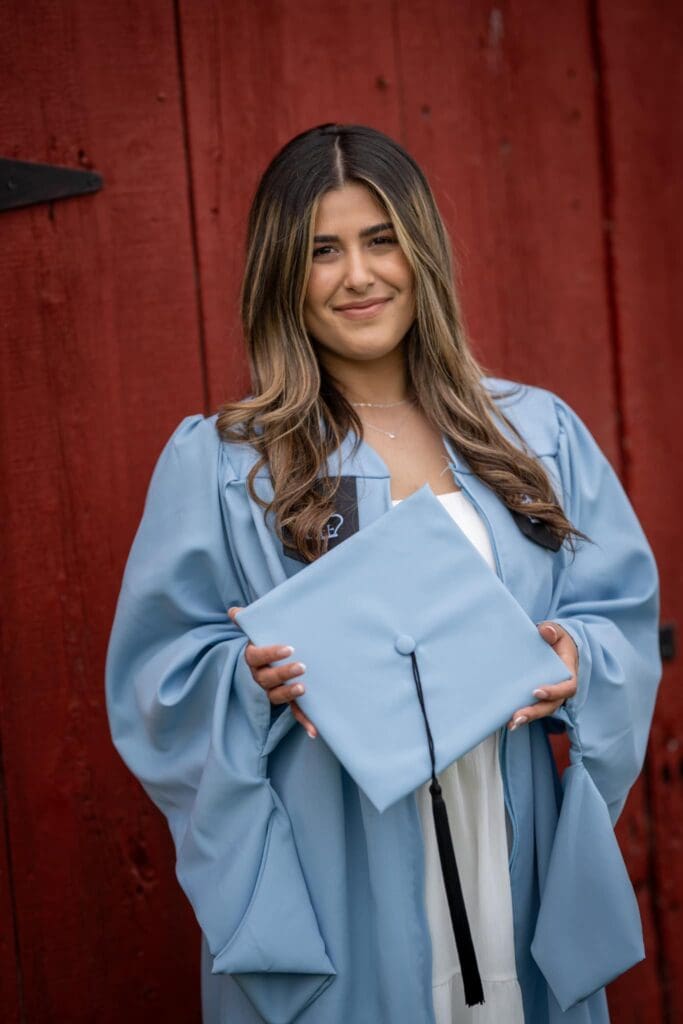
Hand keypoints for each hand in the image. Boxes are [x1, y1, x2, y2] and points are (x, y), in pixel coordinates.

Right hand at [227, 607, 317, 738]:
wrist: (268, 663)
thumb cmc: (265, 644)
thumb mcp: (257, 632)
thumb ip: (248, 622)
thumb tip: (234, 612)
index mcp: (252, 660)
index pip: (257, 657)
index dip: (271, 653)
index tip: (289, 648)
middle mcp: (259, 678)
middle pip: (268, 678)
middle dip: (284, 673)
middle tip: (302, 666)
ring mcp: (271, 691)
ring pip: (277, 696)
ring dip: (290, 694)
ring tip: (304, 688)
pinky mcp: (285, 702)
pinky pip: (293, 712)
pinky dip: (303, 722)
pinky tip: (314, 731)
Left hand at [507, 621, 577, 730]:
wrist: (553, 645)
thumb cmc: (556, 639)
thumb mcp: (556, 631)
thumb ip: (552, 630)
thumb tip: (546, 632)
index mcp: (568, 673)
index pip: (567, 687)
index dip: (554, 692)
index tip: (537, 691)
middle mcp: (560, 688)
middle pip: (551, 705)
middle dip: (535, 712)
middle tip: (518, 717)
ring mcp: (550, 694)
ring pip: (541, 710)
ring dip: (527, 717)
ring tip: (511, 723)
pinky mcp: (538, 697)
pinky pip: (533, 708)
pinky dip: (522, 715)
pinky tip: (508, 721)